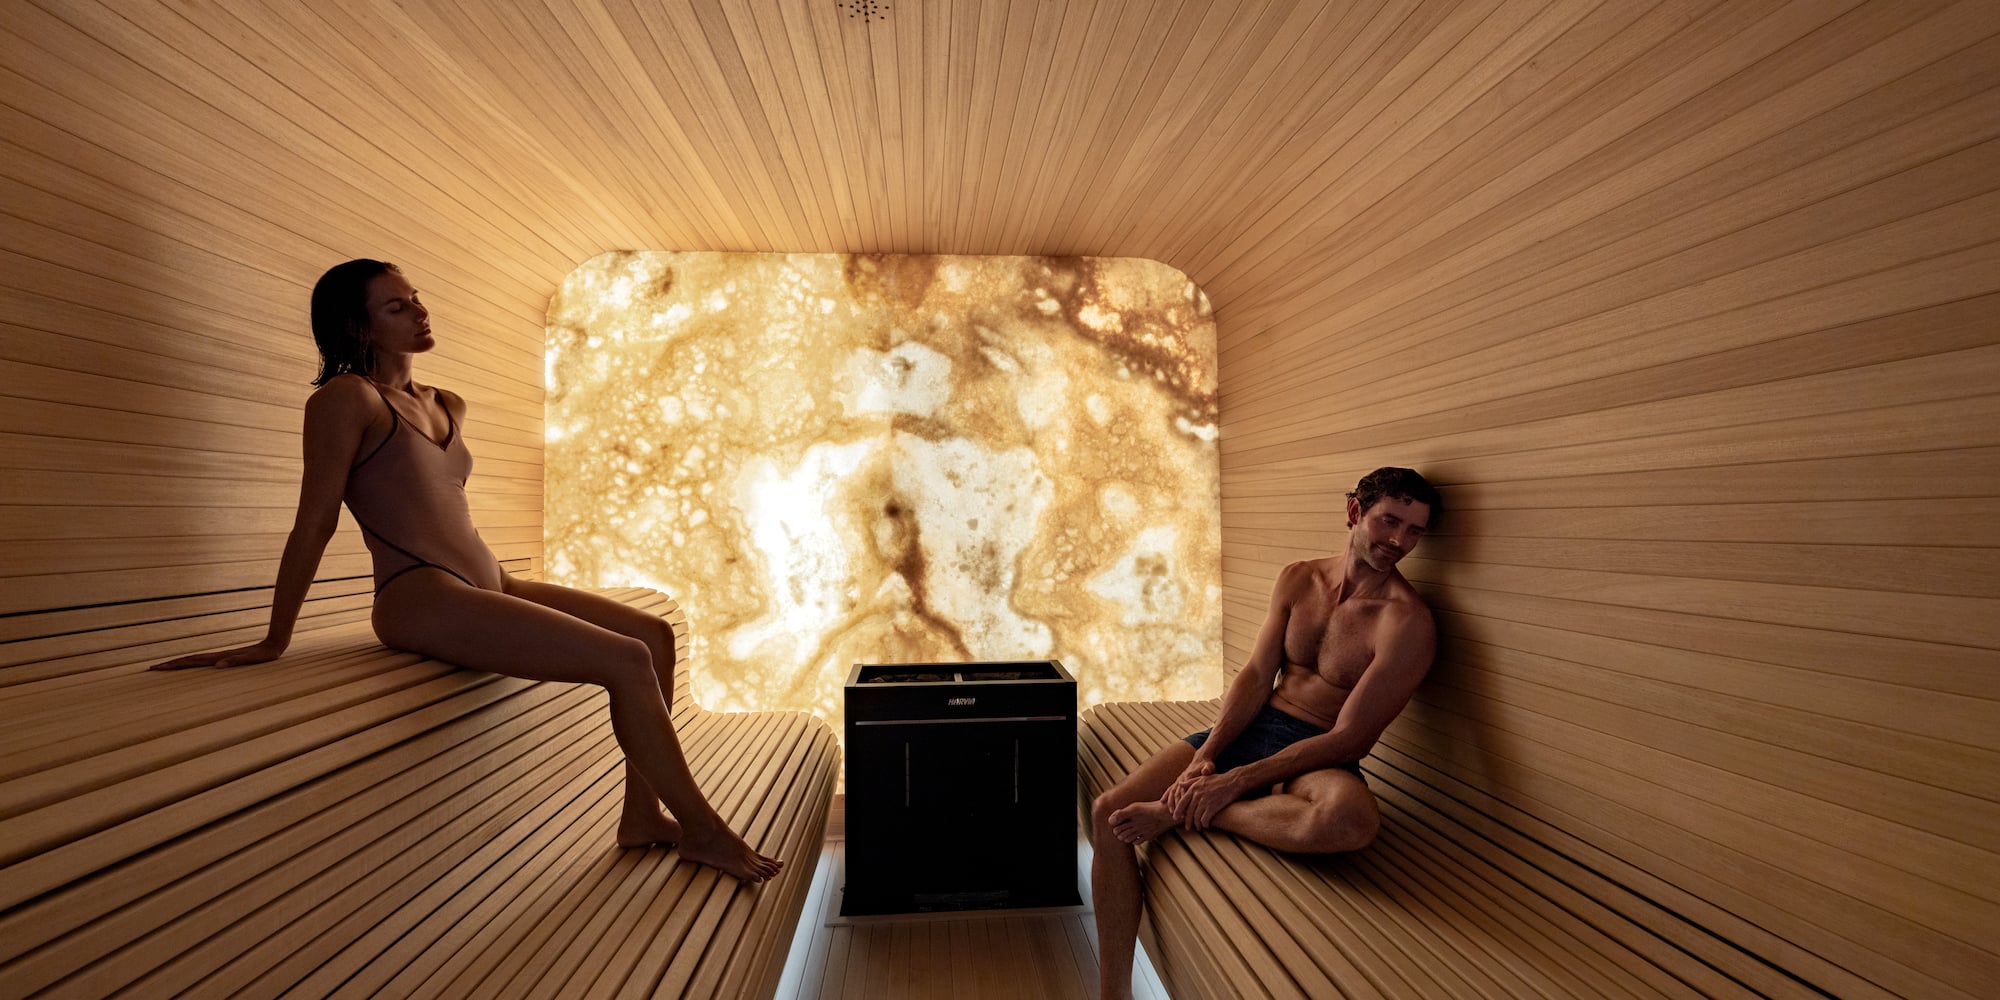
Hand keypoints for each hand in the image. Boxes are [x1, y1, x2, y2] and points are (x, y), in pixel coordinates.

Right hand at [151, 638, 284, 670]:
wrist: (274, 644)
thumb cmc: (265, 654)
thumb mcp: (252, 660)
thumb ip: (236, 661)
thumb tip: (218, 665)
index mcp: (219, 658)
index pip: (192, 661)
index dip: (175, 664)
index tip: (159, 667)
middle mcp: (217, 657)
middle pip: (189, 660)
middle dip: (171, 664)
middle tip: (152, 668)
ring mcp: (220, 657)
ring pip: (194, 660)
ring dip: (179, 663)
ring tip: (165, 666)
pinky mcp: (225, 658)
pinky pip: (203, 661)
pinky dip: (192, 663)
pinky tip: (189, 665)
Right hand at [1160, 756, 1215, 813]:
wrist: (1201, 759)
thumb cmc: (1206, 765)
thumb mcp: (1209, 766)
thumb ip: (1207, 769)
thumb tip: (1206, 770)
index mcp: (1188, 776)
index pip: (1184, 791)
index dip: (1184, 801)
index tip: (1185, 811)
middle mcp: (1182, 778)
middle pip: (1177, 794)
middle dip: (1176, 806)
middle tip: (1177, 817)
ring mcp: (1179, 780)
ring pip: (1172, 792)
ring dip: (1171, 803)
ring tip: (1171, 813)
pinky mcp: (1178, 781)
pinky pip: (1170, 788)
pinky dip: (1166, 795)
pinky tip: (1162, 802)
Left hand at [1167, 769, 1245, 831]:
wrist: (1233, 782)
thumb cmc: (1218, 779)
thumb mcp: (1202, 778)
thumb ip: (1190, 782)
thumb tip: (1180, 784)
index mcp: (1193, 788)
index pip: (1181, 802)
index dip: (1177, 811)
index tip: (1175, 818)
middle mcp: (1197, 795)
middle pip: (1188, 812)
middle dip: (1187, 822)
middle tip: (1187, 827)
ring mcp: (1204, 801)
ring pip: (1196, 817)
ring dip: (1196, 825)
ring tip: (1198, 828)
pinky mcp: (1212, 807)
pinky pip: (1205, 819)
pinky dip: (1204, 824)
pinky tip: (1206, 825)